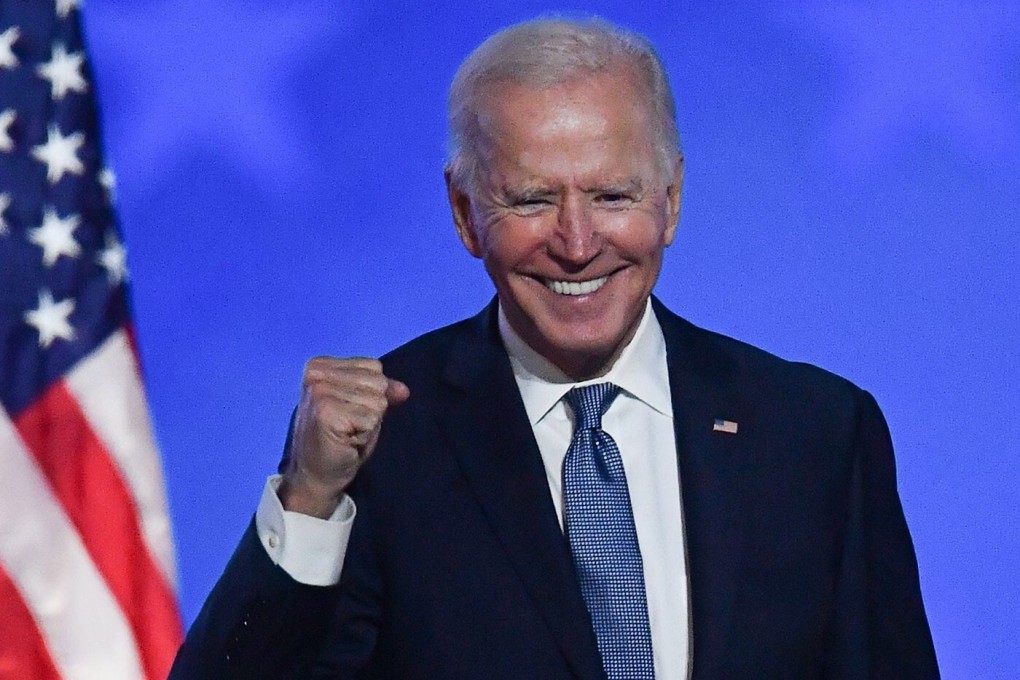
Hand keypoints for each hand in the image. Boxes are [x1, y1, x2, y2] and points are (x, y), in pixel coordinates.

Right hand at [279, 357, 409, 517]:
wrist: (316, 475)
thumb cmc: (339, 440)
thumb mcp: (362, 407)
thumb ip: (381, 392)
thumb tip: (403, 390)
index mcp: (320, 365)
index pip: (373, 366)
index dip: (371, 393)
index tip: (348, 411)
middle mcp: (316, 374)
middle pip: (378, 381)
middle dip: (372, 408)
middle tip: (349, 425)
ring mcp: (319, 392)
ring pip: (378, 400)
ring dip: (369, 422)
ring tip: (348, 432)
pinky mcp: (326, 412)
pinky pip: (372, 417)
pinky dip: (366, 434)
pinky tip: (346, 441)